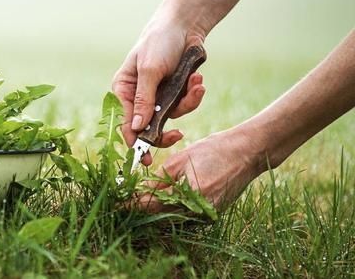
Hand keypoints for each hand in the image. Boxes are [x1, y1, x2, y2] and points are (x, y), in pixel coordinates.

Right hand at [112, 19, 206, 165]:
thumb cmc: (159, 42)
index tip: (144, 158)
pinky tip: (198, 80)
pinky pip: (185, 105)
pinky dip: (194, 94)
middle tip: (177, 137)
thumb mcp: (150, 70)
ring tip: (197, 84)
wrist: (185, 26)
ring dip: (187, 102)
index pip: (126, 122)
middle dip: (165, 131)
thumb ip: (144, 100)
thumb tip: (137, 128)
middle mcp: (138, 97)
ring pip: (170, 117)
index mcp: (123, 90)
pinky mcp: (175, 94)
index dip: (134, 141)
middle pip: (147, 127)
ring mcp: (158, 97)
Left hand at [128, 128, 261, 212]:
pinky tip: (162, 197)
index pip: (152, 205)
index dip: (133, 204)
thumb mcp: (181, 160)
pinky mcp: (211, 213)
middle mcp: (199, 211)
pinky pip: (186, 212)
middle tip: (125, 200)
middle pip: (162, 214)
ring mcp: (206, 215)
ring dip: (157, 207)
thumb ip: (160, 178)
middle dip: (143, 206)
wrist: (247, 152)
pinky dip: (172, 206)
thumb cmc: (214, 150)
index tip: (117, 203)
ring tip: (139, 197)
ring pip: (173, 214)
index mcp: (189, 196)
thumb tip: (141, 190)